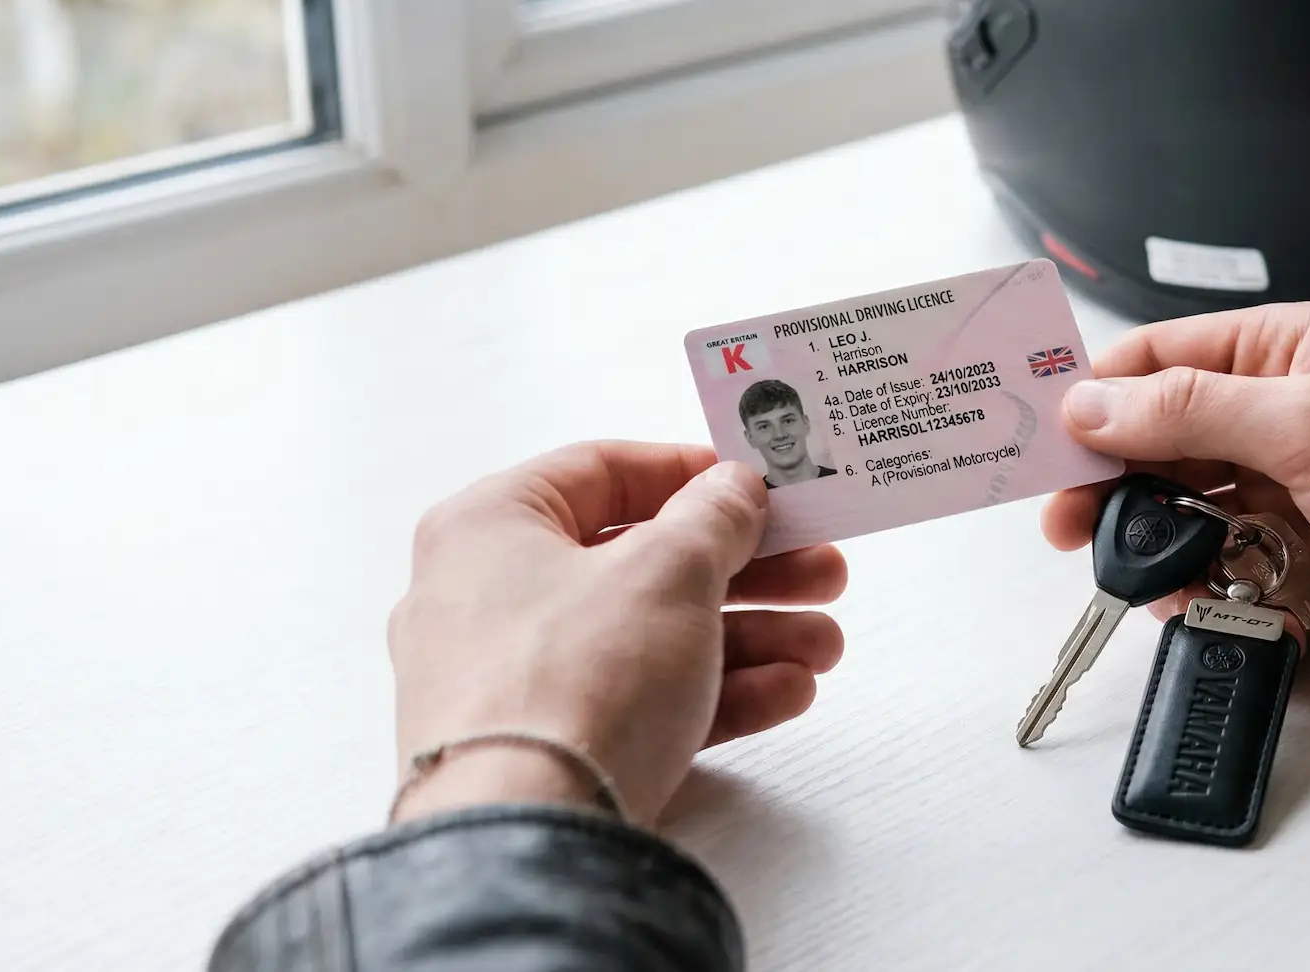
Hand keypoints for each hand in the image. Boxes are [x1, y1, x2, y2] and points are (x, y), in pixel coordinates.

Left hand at [386, 442, 846, 828]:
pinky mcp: (545, 750)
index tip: (760, 487)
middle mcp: (487, 598)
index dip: (693, 474)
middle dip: (749, 571)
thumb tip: (735, 490)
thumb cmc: (574, 680)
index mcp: (490, 525)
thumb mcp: (669, 570)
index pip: (602, 471)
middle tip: (821, 571)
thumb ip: (716, 517)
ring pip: (651, 638)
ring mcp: (513, 681)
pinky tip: (786, 694)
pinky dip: (714, 693)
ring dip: (749, 638)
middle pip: (642, 562)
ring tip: (823, 647)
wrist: (526, 838)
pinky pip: (639, 702)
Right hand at [1042, 304, 1309, 700]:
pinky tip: (1198, 608)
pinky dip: (1200, 600)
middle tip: (1070, 524)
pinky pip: (1219, 585)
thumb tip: (1091, 402)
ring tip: (1138, 574)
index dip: (1094, 396)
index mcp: (1285, 356)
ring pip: (1180, 521)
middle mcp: (1279, 424)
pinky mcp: (1302, 576)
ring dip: (1154, 549)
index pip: (1158, 360)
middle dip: (1109, 483)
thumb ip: (1193, 412)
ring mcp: (1288, 503)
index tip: (1043, 440)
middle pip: (1155, 445)